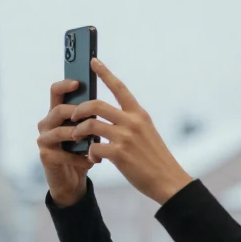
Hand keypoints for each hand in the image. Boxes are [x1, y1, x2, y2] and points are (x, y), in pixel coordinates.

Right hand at [36, 79, 94, 206]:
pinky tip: (92, 161)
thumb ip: (90, 118)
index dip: (65, 84)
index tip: (78, 82)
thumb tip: (106, 104)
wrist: (73, 181)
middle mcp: (46, 123)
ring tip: (94, 142)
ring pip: (60, 131)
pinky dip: (80, 157)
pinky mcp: (45, 156)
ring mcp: (43, 140)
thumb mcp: (88, 132)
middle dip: (77, 113)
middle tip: (94, 118)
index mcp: (57, 113)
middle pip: (58, 109)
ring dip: (80, 136)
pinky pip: (63, 153)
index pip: (56, 91)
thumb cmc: (82, 152)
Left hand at [69, 58, 193, 204]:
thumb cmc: (156, 158)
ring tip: (76, 138)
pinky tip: (94, 159)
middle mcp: (132, 122)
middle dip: (79, 109)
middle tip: (72, 116)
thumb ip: (130, 122)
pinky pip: (94, 148)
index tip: (93, 61)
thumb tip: (106, 118)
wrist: (168, 180)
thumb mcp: (147, 133)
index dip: (105, 73)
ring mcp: (125, 137)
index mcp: (139, 114)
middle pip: (96, 105)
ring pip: (90, 125)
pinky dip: (90, 154)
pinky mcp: (119, 154)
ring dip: (79, 132)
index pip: (119, 87)